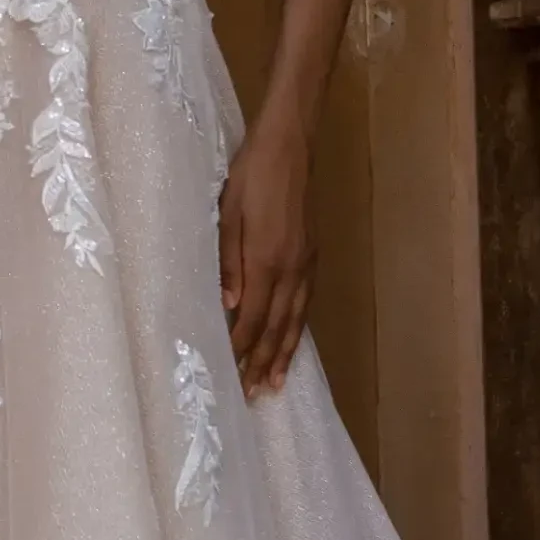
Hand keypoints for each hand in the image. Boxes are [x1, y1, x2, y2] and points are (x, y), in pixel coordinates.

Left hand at [218, 116, 315, 399]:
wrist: (289, 146)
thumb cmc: (250, 175)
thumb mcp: (227, 214)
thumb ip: (228, 262)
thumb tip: (230, 307)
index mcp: (267, 259)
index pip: (253, 317)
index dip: (243, 348)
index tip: (233, 373)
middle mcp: (292, 268)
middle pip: (277, 326)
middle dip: (264, 361)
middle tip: (254, 394)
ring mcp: (306, 263)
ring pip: (296, 319)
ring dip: (285, 352)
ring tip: (276, 382)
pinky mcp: (312, 254)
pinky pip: (305, 302)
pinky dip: (298, 327)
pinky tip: (292, 339)